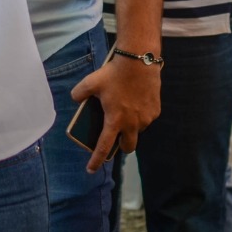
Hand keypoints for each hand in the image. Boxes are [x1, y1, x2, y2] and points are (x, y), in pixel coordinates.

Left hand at [70, 54, 160, 172]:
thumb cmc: (114, 73)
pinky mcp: (156, 110)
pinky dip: (141, 114)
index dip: (96, 160)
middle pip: (128, 146)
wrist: (139, 61)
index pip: (103, 147)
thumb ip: (79, 93)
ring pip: (138, 130)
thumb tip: (75, 98)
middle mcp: (132, 124)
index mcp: (114, 120)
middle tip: (116, 136)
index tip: (91, 170)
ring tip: (127, 110)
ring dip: (132, 127)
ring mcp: (146, 118)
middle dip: (122, 146)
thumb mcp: (91, 82)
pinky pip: (147, 118)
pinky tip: (137, 101)